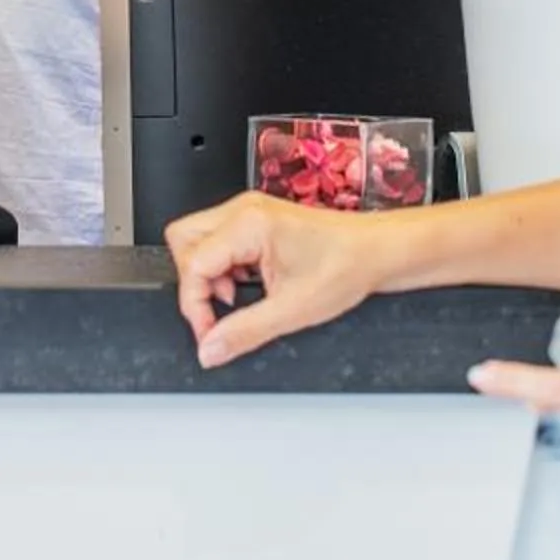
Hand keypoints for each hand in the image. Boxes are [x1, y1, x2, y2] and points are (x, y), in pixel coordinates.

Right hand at [168, 192, 385, 366]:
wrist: (377, 251)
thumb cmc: (347, 266)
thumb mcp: (293, 310)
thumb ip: (244, 332)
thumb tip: (209, 350)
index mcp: (249, 224)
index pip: (192, 263)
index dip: (194, 305)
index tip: (209, 332)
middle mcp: (243, 210)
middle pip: (182, 241)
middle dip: (194, 282)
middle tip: (221, 308)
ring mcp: (248, 212)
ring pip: (196, 239)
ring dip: (208, 274)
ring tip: (241, 295)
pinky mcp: (255, 220)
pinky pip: (217, 240)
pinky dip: (223, 267)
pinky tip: (250, 283)